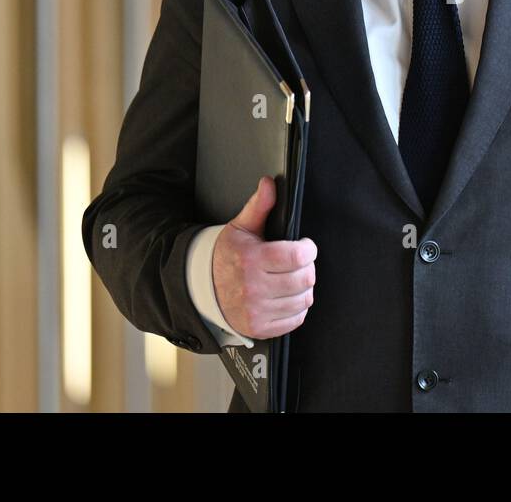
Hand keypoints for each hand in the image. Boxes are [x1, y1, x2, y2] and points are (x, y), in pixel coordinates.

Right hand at [211, 176, 316, 339]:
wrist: (202, 289)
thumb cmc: (226, 257)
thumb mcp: (240, 228)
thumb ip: (259, 205)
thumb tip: (269, 183)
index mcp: (251, 260)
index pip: (296, 257)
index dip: (308, 249)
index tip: (305, 246)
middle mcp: (254, 288)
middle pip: (304, 279)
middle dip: (307, 267)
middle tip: (299, 262)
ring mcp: (257, 311)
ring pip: (303, 300)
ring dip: (304, 288)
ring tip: (293, 278)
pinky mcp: (260, 328)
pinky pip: (296, 319)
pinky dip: (297, 308)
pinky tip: (287, 297)